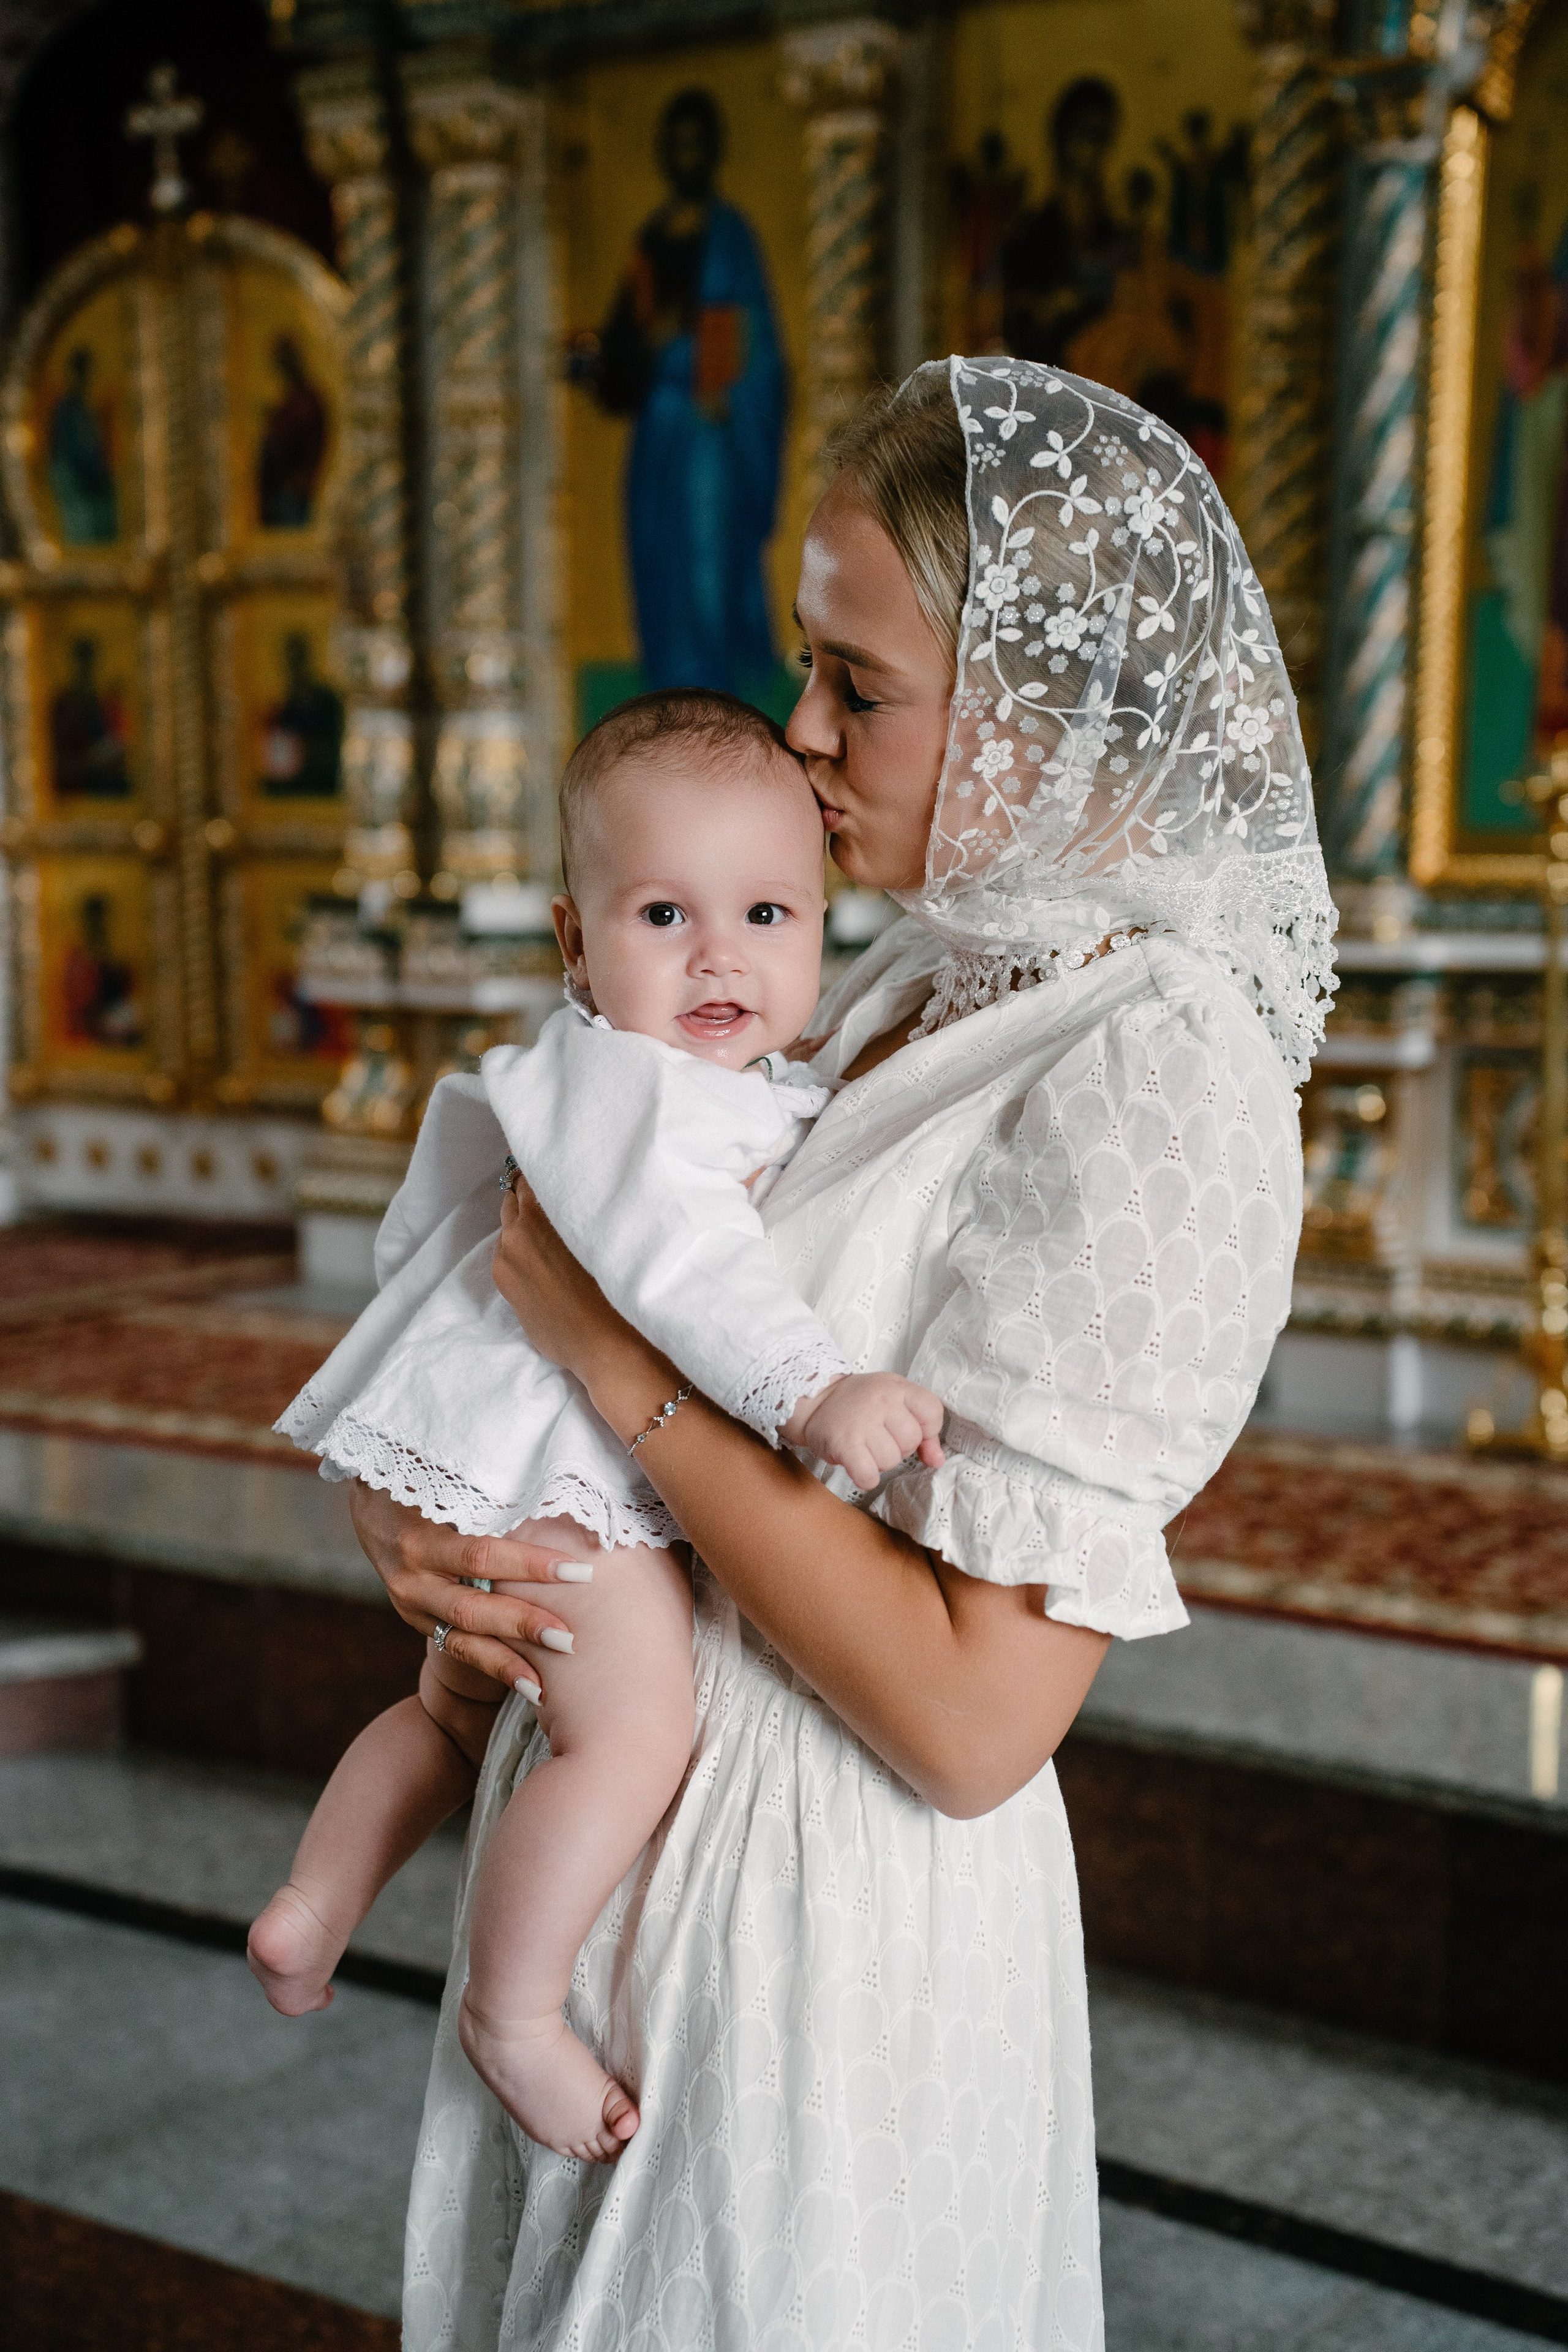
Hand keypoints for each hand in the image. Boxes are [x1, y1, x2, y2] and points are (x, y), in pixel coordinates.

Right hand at [348, 1479, 588, 1696]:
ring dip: (506, 1663)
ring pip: (462, 1641)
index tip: (578, 1571)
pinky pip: (457, 1648)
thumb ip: (489, 1496)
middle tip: (569, 1640)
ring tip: (544, 1687)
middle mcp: (412, 1578)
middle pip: (472, 1609)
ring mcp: (411, 1605)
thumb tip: (554, 1496)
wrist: (372, 1502)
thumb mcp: (447, 1480)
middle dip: (522, 1626)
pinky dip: (492, 1666)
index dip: (529, 1565)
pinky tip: (526, 1684)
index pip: (481, 1556)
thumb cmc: (424, 1479)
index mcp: (420, 1538)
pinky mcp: (417, 1621)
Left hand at [493, 1173, 638, 1387]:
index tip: (549, 1165)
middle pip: (514, 1196)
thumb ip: (575, 1210)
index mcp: (540, 1211)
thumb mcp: (600, 1233)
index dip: (539, 1168)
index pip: (529, 1175)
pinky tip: (543, 1257)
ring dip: (523, 1221)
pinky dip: (520, 1247)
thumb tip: (568, 1197)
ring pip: (509, 1225)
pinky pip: (507, 1251)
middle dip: (528, 1193)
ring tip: (549, 1228)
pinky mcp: (504, 1283)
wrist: (602, 1344)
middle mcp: (516, 1231)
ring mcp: (506, 1259)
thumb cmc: (615, 1286)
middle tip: (549, 1193)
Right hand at [782, 1371, 945, 1491]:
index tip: (909, 1428)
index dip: (927, 1429)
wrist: (815, 1400)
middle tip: (880, 1437)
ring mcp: (862, 1422)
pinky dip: (865, 1477)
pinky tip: (858, 1463)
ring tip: (865, 1446)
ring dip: (879, 1462)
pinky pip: (869, 1476)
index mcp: (897, 1388)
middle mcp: (881, 1401)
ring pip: (891, 1461)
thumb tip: (937, 1460)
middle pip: (911, 1441)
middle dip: (899, 1447)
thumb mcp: (895, 1401)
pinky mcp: (844, 1444)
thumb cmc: (860, 1403)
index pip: (932, 1412)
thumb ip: (922, 1428)